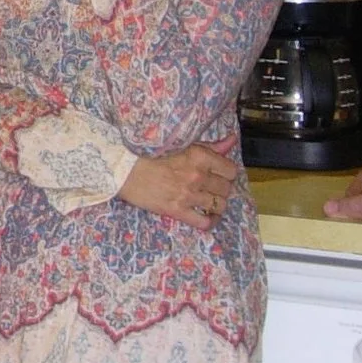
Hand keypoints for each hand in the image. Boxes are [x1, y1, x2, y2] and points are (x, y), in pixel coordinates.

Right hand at [120, 144, 241, 231]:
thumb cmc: (154, 155)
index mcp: (200, 156)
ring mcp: (188, 195)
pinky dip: (210, 221)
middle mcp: (197, 176)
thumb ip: (211, 145)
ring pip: (219, 205)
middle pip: (226, 189)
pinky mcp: (177, 210)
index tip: (220, 175)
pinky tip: (207, 217)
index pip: (231, 170)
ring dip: (216, 204)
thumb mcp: (185, 145)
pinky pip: (204, 222)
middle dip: (222, 189)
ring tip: (209, 201)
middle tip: (212, 188)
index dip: (227, 173)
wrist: (128, 171)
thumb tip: (233, 140)